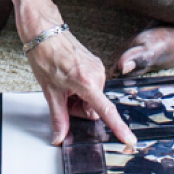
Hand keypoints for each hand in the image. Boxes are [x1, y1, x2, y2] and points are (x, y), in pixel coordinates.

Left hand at [25, 33, 136, 147]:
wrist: (44, 33)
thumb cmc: (45, 56)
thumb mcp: (50, 92)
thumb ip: (58, 117)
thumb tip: (59, 136)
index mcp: (87, 82)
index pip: (106, 111)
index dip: (119, 128)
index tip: (129, 140)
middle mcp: (97, 75)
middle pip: (94, 107)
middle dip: (79, 108)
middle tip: (62, 97)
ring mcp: (98, 68)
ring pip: (93, 97)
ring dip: (79, 97)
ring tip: (63, 85)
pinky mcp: (96, 64)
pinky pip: (92, 85)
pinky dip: (81, 88)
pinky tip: (68, 78)